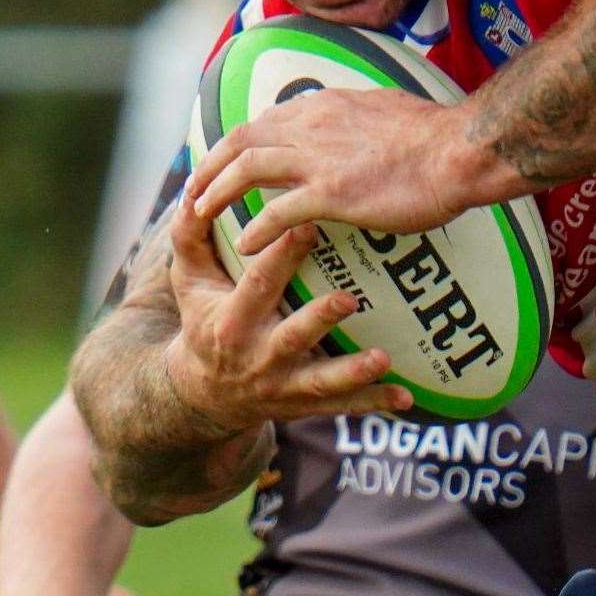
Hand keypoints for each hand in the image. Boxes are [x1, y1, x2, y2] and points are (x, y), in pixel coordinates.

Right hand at [163, 192, 409, 431]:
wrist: (204, 393)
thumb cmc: (204, 320)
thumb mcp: (189, 281)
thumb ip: (190, 237)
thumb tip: (191, 189)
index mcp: (232, 320)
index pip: (258, 285)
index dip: (280, 257)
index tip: (308, 225)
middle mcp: (259, 355)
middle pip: (292, 336)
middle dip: (319, 319)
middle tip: (348, 299)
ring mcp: (284, 384)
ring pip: (321, 380)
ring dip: (353, 372)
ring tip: (384, 358)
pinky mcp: (305, 404)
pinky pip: (343, 406)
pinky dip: (374, 402)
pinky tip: (405, 398)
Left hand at [190, 89, 477, 256]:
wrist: (461, 150)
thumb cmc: (440, 136)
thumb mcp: (389, 108)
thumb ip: (362, 117)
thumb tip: (360, 120)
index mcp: (327, 105)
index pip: (266, 119)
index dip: (239, 141)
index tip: (225, 159)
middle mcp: (313, 125)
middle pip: (242, 139)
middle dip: (210, 165)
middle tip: (194, 189)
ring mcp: (319, 159)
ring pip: (246, 169)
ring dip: (217, 192)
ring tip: (200, 214)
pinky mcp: (331, 193)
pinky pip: (276, 213)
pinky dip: (255, 229)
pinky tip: (245, 246)